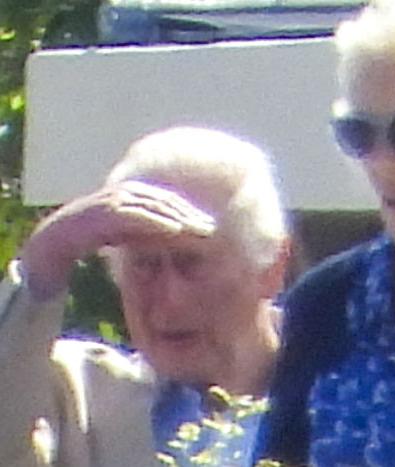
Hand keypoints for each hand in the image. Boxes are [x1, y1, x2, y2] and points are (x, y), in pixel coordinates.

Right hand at [19, 180, 215, 300]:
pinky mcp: (102, 213)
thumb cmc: (94, 239)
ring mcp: (112, 201)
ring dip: (178, 217)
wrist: (54, 243)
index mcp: (131, 196)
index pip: (166, 200)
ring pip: (152, 205)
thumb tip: (176, 241)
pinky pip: (134, 216)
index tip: (209, 224)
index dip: (188, 210)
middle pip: (163, 200)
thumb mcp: (127, 235)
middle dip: (189, 213)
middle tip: (211, 228)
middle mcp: (123, 193)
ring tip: (198, 230)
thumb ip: (148, 233)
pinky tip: (174, 230)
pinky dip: (155, 221)